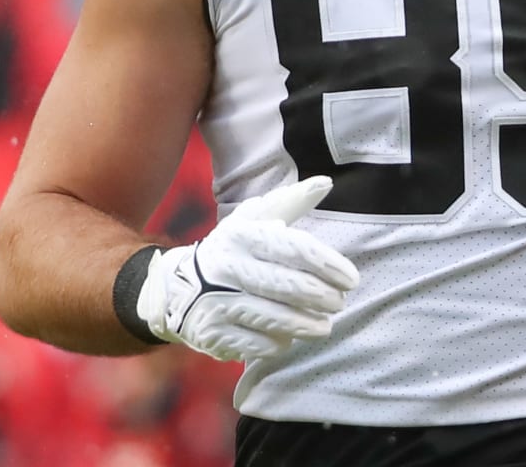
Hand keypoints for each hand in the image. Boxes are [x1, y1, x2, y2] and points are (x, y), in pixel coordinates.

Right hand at [137, 176, 359, 361]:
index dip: (328, 264)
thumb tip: (326, 182)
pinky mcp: (213, 334)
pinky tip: (289, 337)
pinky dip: (279, 343)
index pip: (294, 249)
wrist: (174, 289)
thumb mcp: (254, 220)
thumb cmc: (232, 251)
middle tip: (339, 303)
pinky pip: (257, 344)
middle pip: (288, 287)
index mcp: (241, 235)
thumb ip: (291, 202)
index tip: (351, 278)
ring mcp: (218, 303)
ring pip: (275, 318)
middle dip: (322, 298)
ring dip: (307, 325)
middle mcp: (227, 267)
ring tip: (324, 326)